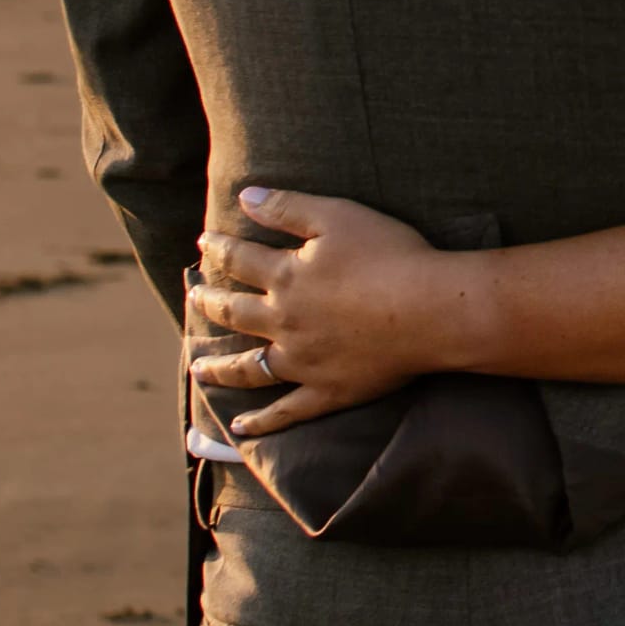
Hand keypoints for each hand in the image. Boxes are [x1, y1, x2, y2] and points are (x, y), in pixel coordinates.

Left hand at [190, 187, 475, 435]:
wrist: (430, 310)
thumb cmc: (389, 255)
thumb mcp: (337, 216)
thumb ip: (288, 208)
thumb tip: (245, 198)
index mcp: (286, 278)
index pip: (239, 260)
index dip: (219, 249)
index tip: (204, 242)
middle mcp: (284, 323)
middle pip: (234, 313)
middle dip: (210, 303)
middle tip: (194, 297)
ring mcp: (303, 363)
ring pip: (248, 369)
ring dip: (219, 368)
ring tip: (197, 366)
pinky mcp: (327, 392)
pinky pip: (286, 412)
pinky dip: (260, 422)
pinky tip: (239, 427)